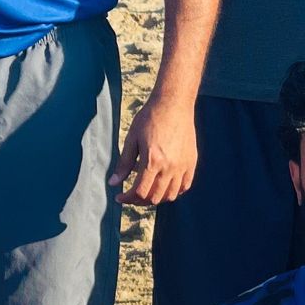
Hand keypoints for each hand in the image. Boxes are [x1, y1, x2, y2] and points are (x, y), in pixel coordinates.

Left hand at [110, 92, 197, 206]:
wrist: (173, 103)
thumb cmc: (150, 118)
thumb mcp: (132, 139)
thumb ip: (124, 163)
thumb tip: (113, 183)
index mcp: (152, 161)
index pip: (139, 192)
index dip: (127, 198)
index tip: (120, 197)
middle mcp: (170, 167)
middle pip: (155, 198)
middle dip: (140, 201)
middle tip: (131, 194)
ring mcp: (183, 166)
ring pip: (170, 195)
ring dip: (157, 198)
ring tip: (147, 191)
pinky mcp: (191, 162)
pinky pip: (185, 186)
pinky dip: (174, 191)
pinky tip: (164, 186)